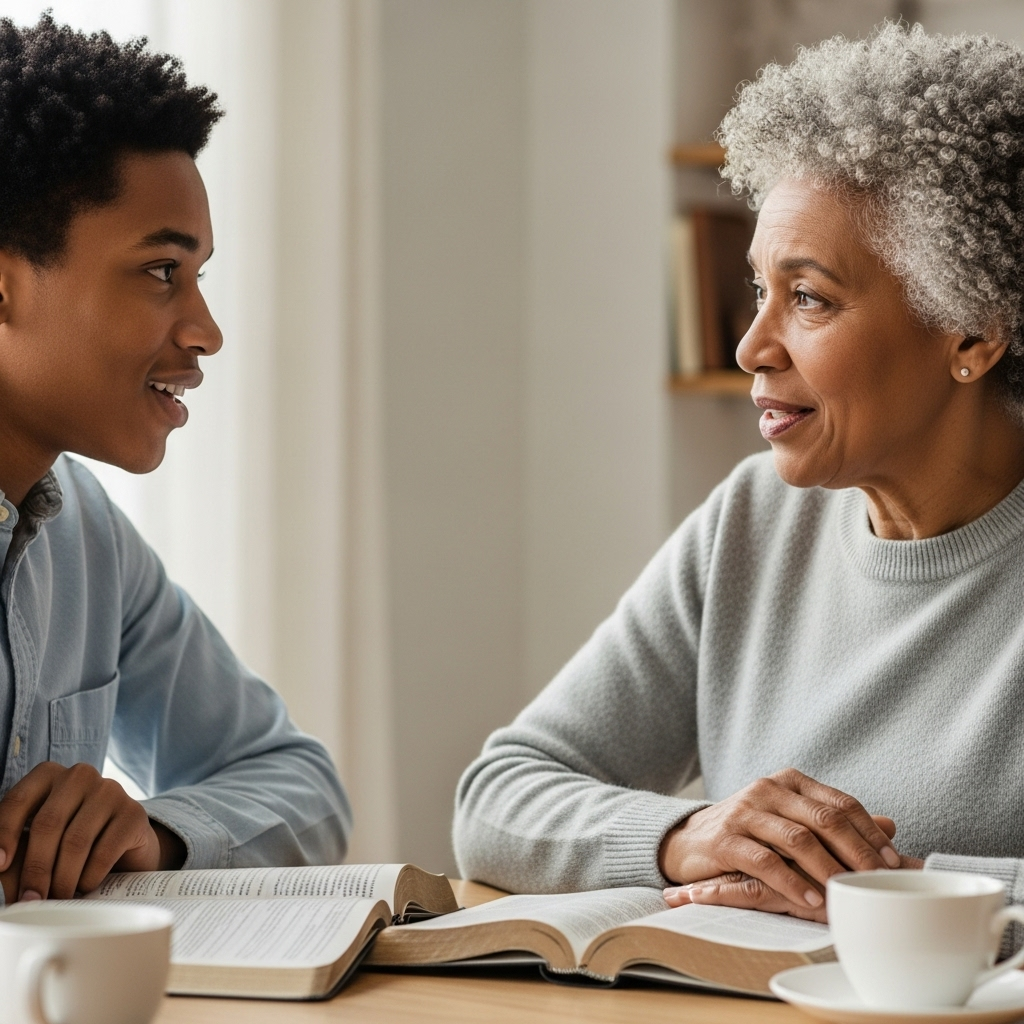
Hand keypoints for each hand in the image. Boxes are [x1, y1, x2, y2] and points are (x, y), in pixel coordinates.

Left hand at [0, 762, 185, 902]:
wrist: (125, 847)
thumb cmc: (72, 844)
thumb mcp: (40, 843)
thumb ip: (18, 853)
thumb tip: (1, 870)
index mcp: (49, 776)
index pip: (19, 800)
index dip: (5, 833)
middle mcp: (80, 776)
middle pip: (48, 823)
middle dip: (35, 869)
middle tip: (30, 899)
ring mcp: (110, 791)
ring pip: (76, 840)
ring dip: (62, 879)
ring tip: (58, 899)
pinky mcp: (134, 812)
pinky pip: (104, 851)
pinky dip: (89, 877)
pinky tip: (85, 886)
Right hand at [659, 768, 901, 911]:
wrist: (690, 839)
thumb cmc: (750, 833)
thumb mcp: (792, 821)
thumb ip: (835, 823)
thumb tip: (890, 826)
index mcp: (790, 782)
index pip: (840, 803)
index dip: (870, 832)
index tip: (893, 861)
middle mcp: (768, 790)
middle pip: (824, 818)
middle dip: (857, 852)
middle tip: (879, 881)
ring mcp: (745, 812)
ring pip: (797, 838)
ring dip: (828, 869)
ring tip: (848, 893)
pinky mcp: (726, 839)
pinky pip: (765, 861)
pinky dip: (791, 882)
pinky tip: (809, 899)